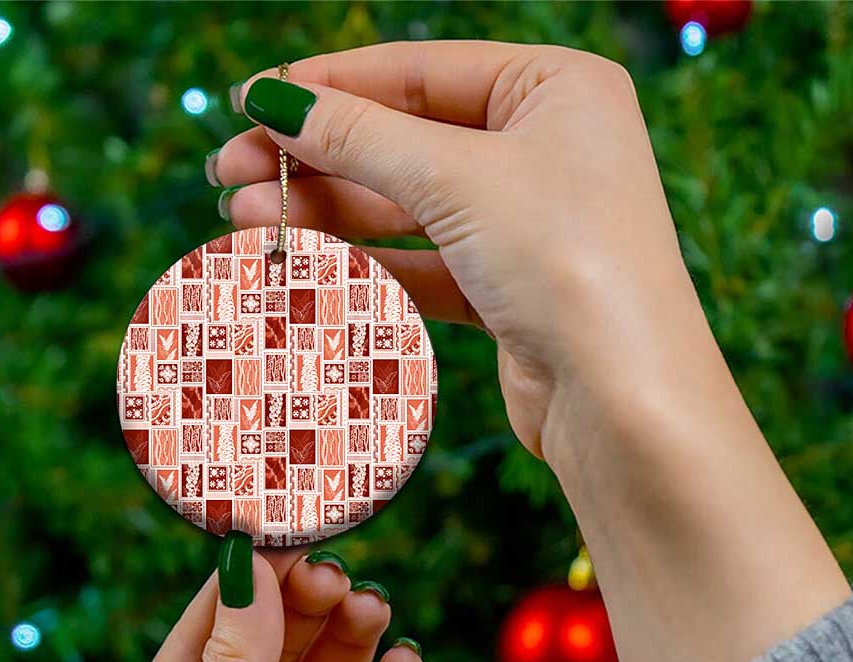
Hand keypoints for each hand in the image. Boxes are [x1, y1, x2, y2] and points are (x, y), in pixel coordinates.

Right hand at [214, 41, 847, 661]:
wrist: (623, 399)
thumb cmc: (565, 260)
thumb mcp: (456, 179)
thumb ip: (360, 136)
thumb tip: (272, 101)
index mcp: (556, 89)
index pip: (420, 71)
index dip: (329, 87)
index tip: (249, 103)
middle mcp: (548, 149)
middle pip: (407, 141)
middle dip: (317, 158)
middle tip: (229, 173)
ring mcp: (530, 224)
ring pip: (409, 207)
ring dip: (329, 212)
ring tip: (245, 218)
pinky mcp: (511, 291)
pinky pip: (425, 262)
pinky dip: (367, 263)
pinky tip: (304, 265)